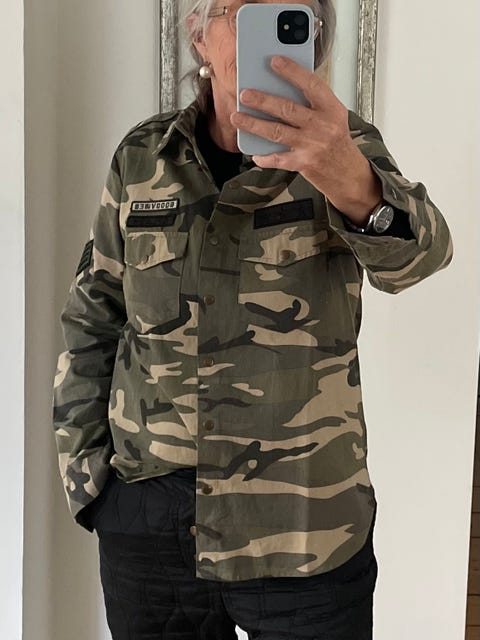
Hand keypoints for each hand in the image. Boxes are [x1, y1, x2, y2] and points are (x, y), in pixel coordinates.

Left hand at [230, 55, 381, 222]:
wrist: (348, 174)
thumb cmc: (337, 142)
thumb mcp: (333, 117)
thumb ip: (312, 103)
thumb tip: (281, 88)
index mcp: (331, 109)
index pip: (311, 85)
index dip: (292, 72)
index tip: (274, 60)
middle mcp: (322, 126)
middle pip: (287, 109)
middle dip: (263, 100)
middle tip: (244, 94)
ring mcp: (312, 146)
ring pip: (277, 132)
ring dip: (254, 124)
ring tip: (237, 117)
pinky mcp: (303, 163)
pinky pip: (278, 159)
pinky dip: (264, 157)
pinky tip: (254, 153)